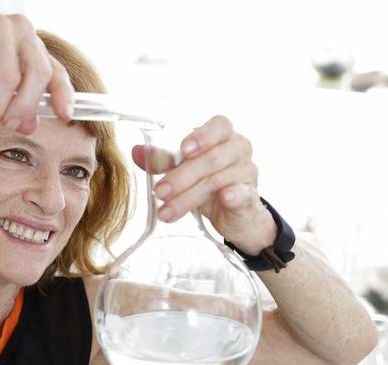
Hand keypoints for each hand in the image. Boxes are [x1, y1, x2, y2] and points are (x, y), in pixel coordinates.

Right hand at [0, 3, 73, 133]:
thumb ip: (13, 105)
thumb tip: (29, 126)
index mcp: (31, 47)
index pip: (56, 72)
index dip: (63, 95)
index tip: (65, 117)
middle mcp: (22, 32)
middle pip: (38, 75)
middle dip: (24, 107)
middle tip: (7, 126)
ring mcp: (2, 25)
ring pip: (9, 76)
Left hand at [131, 116, 276, 254]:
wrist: (235, 215)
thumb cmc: (209, 184)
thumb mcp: (184, 170)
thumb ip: (164, 159)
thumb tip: (136, 151)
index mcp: (223, 136)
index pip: (218, 126)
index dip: (201, 136)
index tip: (183, 150)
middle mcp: (239, 149)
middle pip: (211, 158)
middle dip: (181, 177)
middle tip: (159, 192)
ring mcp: (247, 173)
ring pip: (216, 180)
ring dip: (188, 197)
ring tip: (166, 212)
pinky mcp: (250, 197)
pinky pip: (242, 193)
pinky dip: (233, 195)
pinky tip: (224, 199)